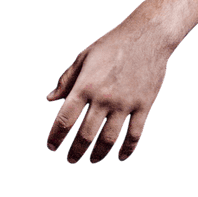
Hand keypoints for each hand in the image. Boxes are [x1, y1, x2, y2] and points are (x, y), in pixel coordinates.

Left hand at [46, 17, 169, 163]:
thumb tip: (49, 99)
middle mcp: (104, 97)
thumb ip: (66, 80)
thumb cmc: (112, 44)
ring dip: (98, 155)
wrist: (147, 35)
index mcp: (85, 85)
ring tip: (91, 161)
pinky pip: (134, 135)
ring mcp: (125, 103)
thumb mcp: (84, 57)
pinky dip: (126, 150)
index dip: (56, 136)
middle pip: (86, 135)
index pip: (65, 118)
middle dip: (75, 151)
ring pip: (109, 139)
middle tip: (70, 160)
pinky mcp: (144, 106)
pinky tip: (119, 157)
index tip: (51, 147)